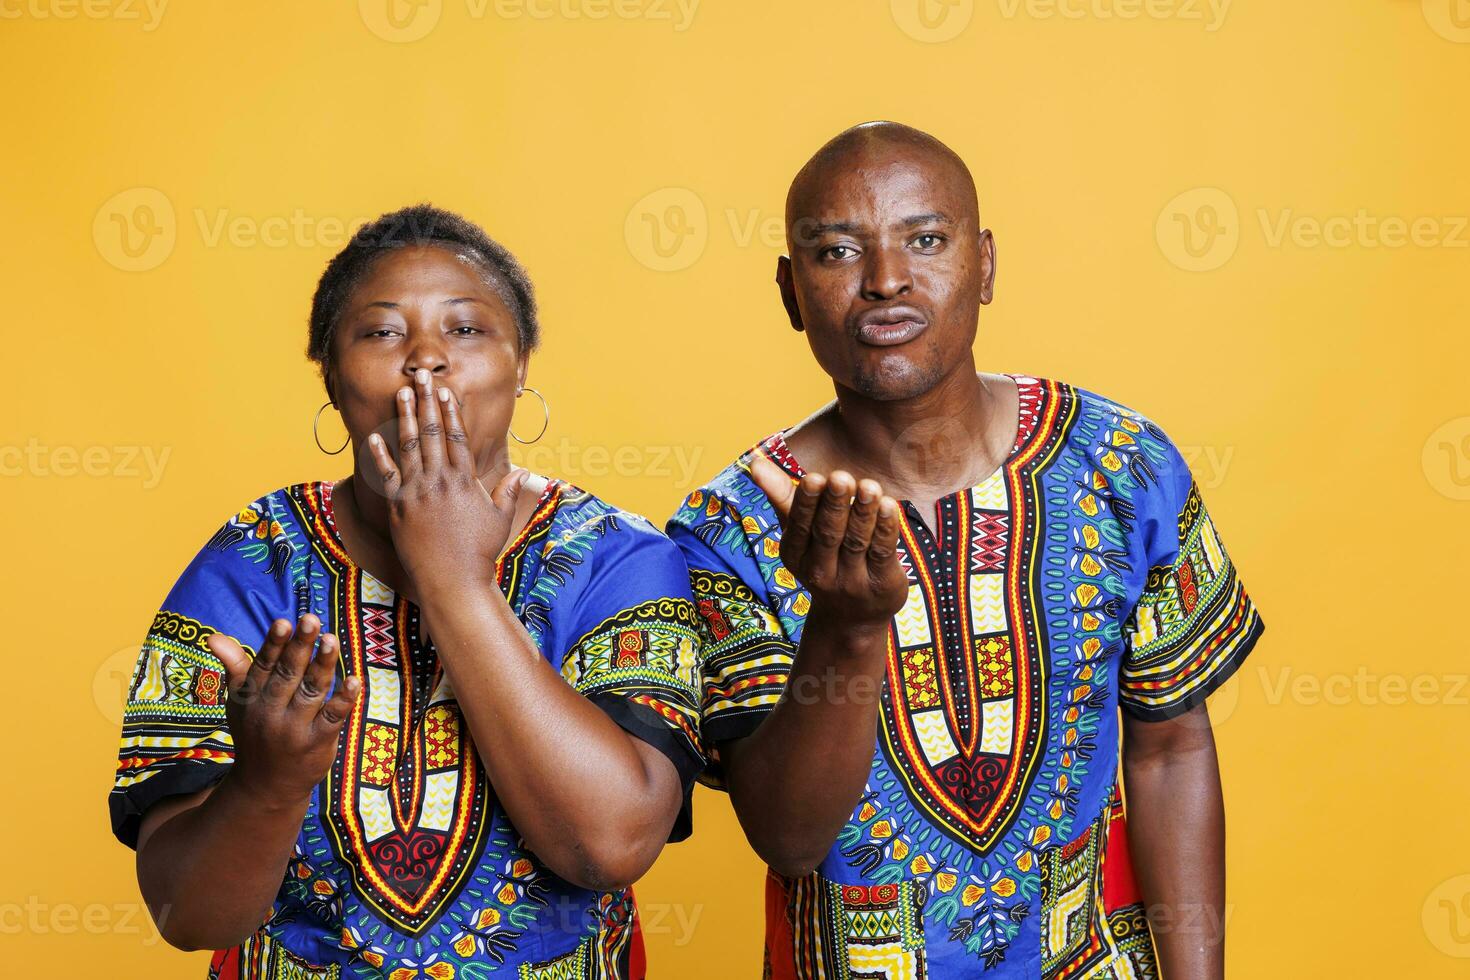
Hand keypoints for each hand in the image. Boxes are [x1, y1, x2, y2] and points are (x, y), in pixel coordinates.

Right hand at [207, 614, 361, 802]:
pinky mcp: (317, 742)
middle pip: (288, 674)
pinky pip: (332, 718)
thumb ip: (235, 666)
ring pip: (311, 691)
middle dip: (300, 646)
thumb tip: (213, 636)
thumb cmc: (255, 732)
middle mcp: (271, 711)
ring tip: (331, 639)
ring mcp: (294, 728)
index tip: (284, 622)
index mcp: (252, 697)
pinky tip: (355, 680)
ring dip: (322, 665)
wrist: (266, 787)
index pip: (264, 665)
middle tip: (311, 619)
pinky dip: (343, 699)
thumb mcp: (239, 701)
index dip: (274, 644)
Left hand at [367, 369, 527, 593]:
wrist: (452, 580)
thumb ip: (508, 492)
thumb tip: (527, 473)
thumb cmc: (480, 552)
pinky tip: (374, 436)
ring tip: (402, 392)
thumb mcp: (500, 519)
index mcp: (464, 481)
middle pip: (432, 432)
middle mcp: (439, 481)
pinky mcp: (398, 507)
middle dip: (426, 401)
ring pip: (409, 446)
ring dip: (404, 417)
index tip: (446, 390)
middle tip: (422, 376)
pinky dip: (379, 455)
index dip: (451, 411)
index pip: (457, 436)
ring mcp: (417, 492)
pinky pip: (386, 475)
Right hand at [748, 456, 907, 631]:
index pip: (800, 526)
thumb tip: (754, 462)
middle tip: (840, 477)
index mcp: (795, 554)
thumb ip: (781, 495)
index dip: (807, 502)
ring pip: (855, 541)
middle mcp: (820, 570)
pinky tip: (889, 505)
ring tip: (869, 486)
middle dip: (834, 505)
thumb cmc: (823, 555)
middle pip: (827, 533)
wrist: (853, 614)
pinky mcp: (881, 583)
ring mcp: (851, 580)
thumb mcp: (799, 530)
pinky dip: (885, 528)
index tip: (814, 477)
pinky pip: (882, 552)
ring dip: (862, 512)